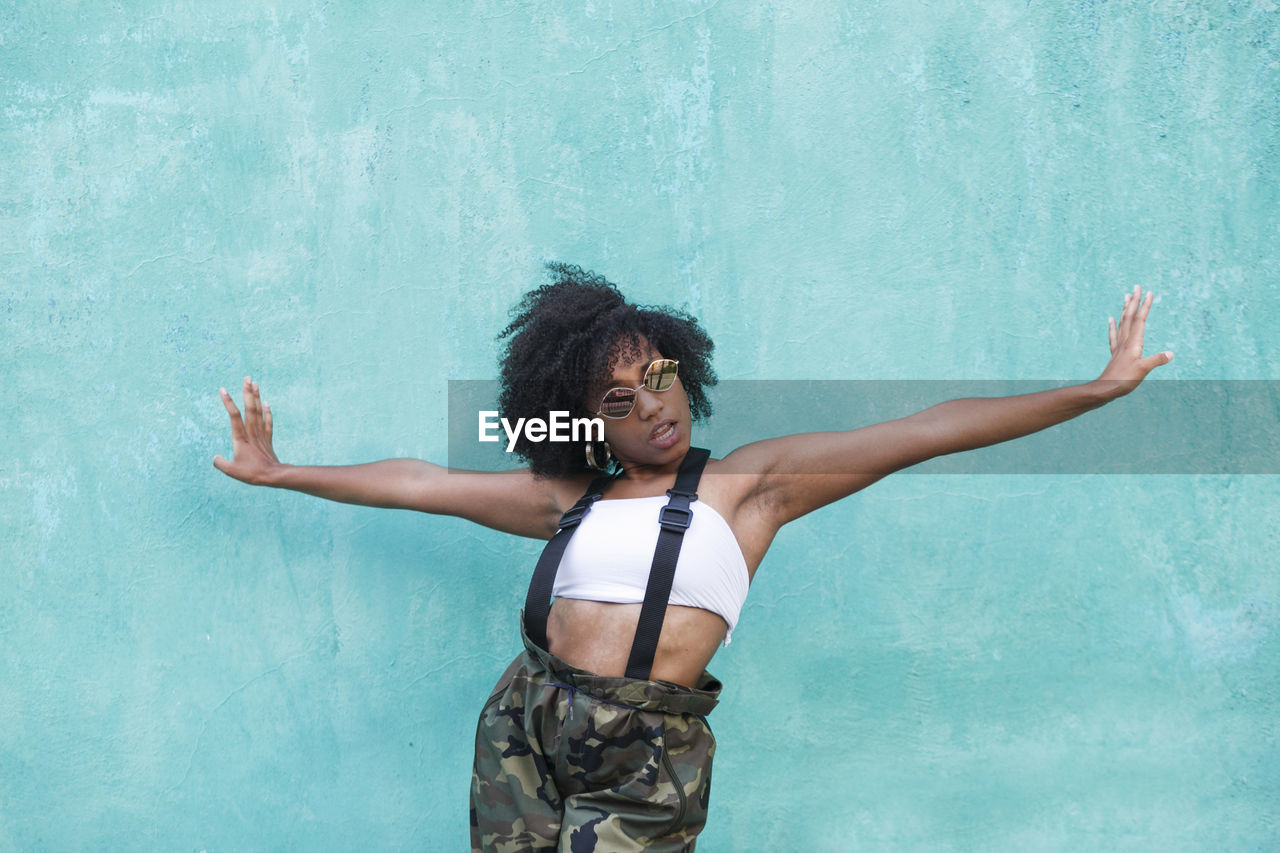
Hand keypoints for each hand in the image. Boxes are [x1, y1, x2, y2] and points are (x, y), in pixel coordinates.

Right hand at [213, 376, 281, 484]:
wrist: (273, 476)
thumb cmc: (252, 474)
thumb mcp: (231, 470)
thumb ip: (220, 463)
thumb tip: (215, 458)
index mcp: (240, 438)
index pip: (233, 416)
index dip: (228, 402)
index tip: (222, 389)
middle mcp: (252, 432)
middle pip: (250, 408)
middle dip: (247, 392)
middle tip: (247, 378)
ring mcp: (261, 434)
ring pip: (259, 412)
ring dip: (257, 397)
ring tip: (255, 383)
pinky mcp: (268, 439)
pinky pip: (268, 422)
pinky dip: (267, 412)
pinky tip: (266, 403)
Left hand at [1096, 284, 1172, 398]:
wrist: (1105, 389)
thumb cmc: (1124, 380)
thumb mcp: (1143, 370)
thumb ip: (1157, 360)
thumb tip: (1171, 354)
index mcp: (1133, 342)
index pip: (1140, 319)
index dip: (1145, 305)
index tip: (1149, 292)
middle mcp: (1125, 341)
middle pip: (1130, 316)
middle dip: (1134, 301)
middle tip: (1136, 286)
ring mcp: (1119, 346)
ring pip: (1122, 323)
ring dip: (1125, 308)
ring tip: (1126, 296)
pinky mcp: (1115, 353)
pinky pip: (1114, 335)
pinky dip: (1113, 325)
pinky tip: (1111, 319)